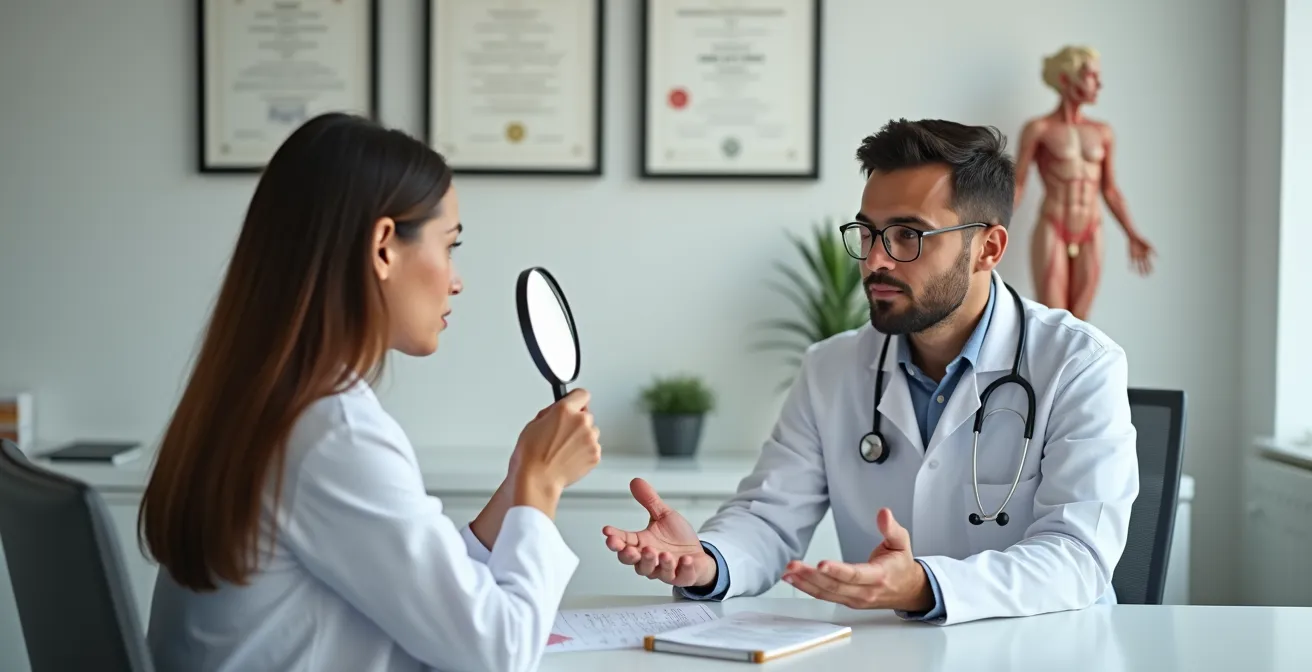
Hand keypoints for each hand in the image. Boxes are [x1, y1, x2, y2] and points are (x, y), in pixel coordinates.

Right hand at [513, 389, 600, 491]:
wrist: (537, 480)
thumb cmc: (531, 456)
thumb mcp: (533, 424)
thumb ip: (552, 413)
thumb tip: (558, 410)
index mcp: (565, 411)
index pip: (582, 394)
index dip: (576, 400)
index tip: (575, 404)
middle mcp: (581, 422)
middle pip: (586, 415)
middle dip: (577, 422)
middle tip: (562, 435)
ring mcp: (590, 438)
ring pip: (591, 432)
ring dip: (582, 438)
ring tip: (564, 450)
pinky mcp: (595, 454)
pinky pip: (593, 448)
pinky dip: (584, 452)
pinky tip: (569, 458)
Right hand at [601, 478, 717, 587]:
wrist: (698, 556)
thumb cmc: (677, 539)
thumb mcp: (664, 516)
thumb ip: (649, 501)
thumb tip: (635, 482)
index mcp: (642, 543)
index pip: (624, 541)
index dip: (615, 538)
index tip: (608, 532)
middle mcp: (649, 559)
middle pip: (632, 561)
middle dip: (629, 556)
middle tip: (629, 549)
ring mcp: (664, 570)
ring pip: (652, 571)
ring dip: (654, 563)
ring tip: (661, 554)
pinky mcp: (682, 576)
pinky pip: (680, 575)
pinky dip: (683, 568)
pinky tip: (685, 560)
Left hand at [780, 508, 932, 611]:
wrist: (908, 591)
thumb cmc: (901, 564)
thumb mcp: (901, 543)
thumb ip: (891, 528)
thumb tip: (883, 513)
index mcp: (879, 576)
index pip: (855, 575)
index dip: (837, 571)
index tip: (820, 564)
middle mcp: (865, 592)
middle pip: (835, 586)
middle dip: (811, 576)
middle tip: (792, 566)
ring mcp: (855, 600)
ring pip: (826, 593)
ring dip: (804, 583)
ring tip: (787, 573)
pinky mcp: (846, 601)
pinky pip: (825, 596)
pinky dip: (807, 588)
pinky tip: (793, 580)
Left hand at [1128, 234, 1154, 275]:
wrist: (1134, 238)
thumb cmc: (1142, 240)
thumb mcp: (1149, 245)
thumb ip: (1154, 251)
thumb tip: (1158, 257)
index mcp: (1146, 255)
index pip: (1148, 263)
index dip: (1150, 268)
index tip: (1151, 273)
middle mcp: (1141, 257)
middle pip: (1143, 266)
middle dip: (1145, 271)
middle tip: (1146, 276)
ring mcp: (1136, 257)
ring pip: (1137, 265)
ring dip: (1138, 270)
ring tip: (1140, 275)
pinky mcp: (1131, 256)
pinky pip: (1130, 262)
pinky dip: (1130, 266)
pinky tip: (1131, 270)